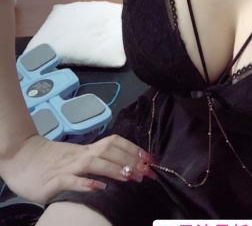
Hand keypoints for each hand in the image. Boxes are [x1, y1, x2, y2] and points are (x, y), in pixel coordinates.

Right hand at [1, 133, 156, 204]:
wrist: (21, 158)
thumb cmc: (49, 160)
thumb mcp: (75, 158)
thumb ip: (94, 161)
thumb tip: (121, 167)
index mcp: (86, 149)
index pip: (114, 143)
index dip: (134, 149)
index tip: (151, 158)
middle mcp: (80, 154)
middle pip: (109, 150)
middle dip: (131, 160)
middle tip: (147, 171)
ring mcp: (67, 166)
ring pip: (94, 162)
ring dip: (114, 169)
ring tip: (130, 177)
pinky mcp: (54, 180)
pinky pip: (71, 180)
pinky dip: (86, 183)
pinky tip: (98, 188)